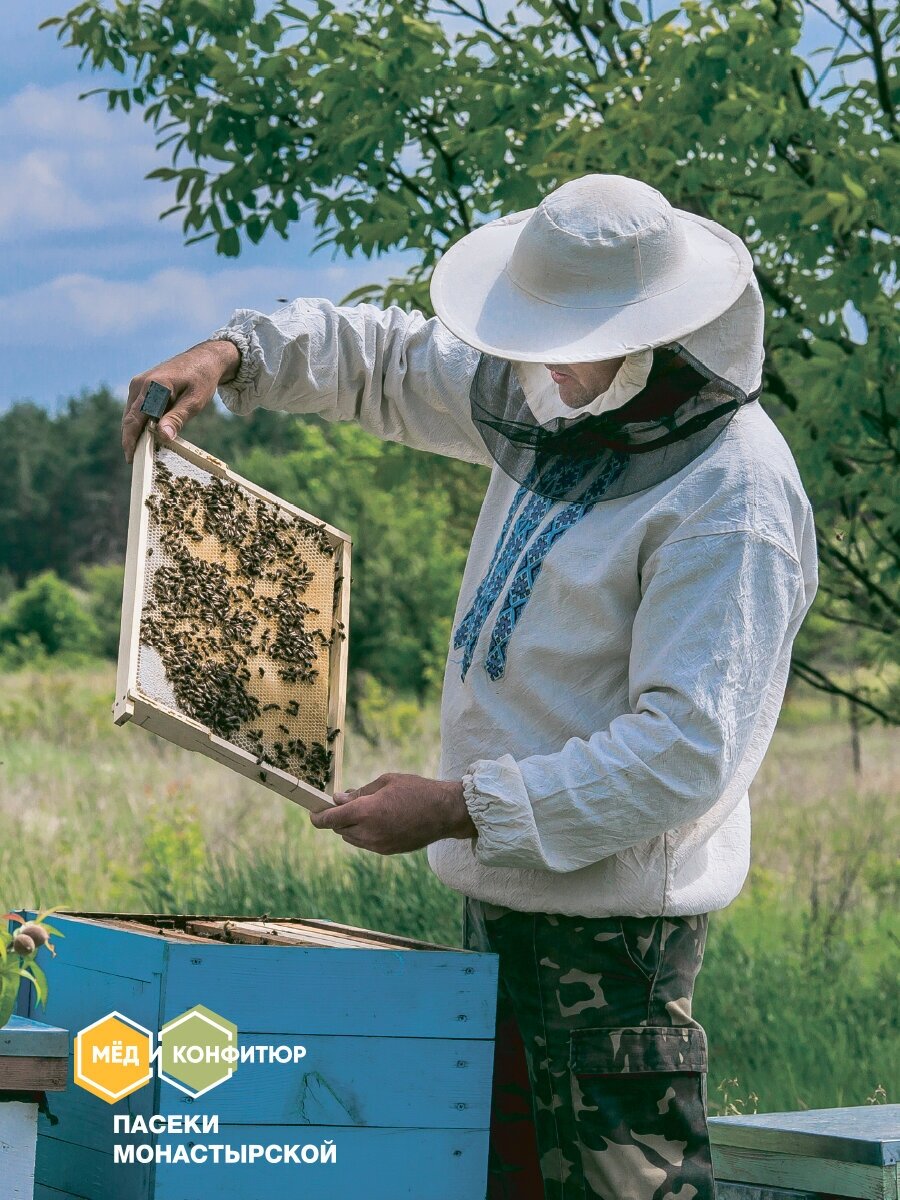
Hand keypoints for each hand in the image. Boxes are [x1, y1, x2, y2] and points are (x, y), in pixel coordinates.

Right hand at [122, 339, 240, 462]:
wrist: (204, 359)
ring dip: (135, 431)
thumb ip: (177, 418)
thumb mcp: (194, 402)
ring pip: (131, 414)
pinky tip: (148, 435)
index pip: (135, 419)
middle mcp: (140, 384)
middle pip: (130, 418)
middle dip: (130, 439)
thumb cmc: (202, 380)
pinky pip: (136, 408)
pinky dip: (140, 422)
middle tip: (134, 460)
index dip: (131, 440)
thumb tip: (162, 436)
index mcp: (153, 386)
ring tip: (141, 451)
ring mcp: (138, 384)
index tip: (131, 458)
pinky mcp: (141, 386)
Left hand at [309, 772, 475, 854]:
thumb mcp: (386, 782)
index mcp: (366, 812)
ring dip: (350, 826)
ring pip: (352, 838)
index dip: (318, 817)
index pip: (331, 820)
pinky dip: (364, 833)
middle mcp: (369, 832)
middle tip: (343, 803)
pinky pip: (366, 843)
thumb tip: (339, 799)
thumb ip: (360, 792)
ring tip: (365, 810)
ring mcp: (379, 845)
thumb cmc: (416, 790)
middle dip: (338, 817)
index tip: (313, 812)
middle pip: (339, 829)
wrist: (444, 812)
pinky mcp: (388, 851)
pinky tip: (378, 820)